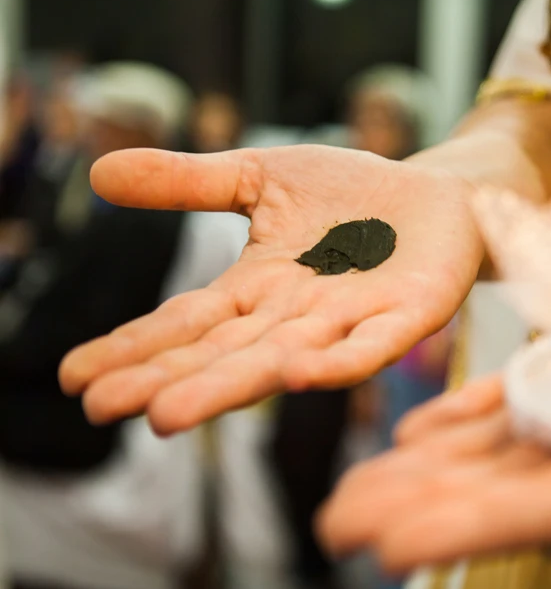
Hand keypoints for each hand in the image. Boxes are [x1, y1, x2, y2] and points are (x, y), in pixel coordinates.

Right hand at [59, 145, 481, 433]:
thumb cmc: (351, 194)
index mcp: (259, 288)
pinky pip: (369, 346)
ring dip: (229, 386)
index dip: (135, 348)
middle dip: (168, 380)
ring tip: (169, 415)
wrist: (437, 194)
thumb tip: (100, 173)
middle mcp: (296, 316)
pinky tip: (295, 377)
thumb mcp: (261, 178)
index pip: (188, 323)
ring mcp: (351, 320)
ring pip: (283, 359)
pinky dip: (336, 364)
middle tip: (106, 408)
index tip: (75, 376)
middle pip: (225, 353)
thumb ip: (190, 182)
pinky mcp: (408, 315)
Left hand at [318, 244, 550, 577]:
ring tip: (361, 480)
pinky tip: (420, 426)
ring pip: (508, 440)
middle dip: (428, 503)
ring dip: (433, 461)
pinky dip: (474, 408)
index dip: (477, 524)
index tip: (395, 544)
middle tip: (340, 519)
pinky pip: (531, 387)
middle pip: (513, 484)